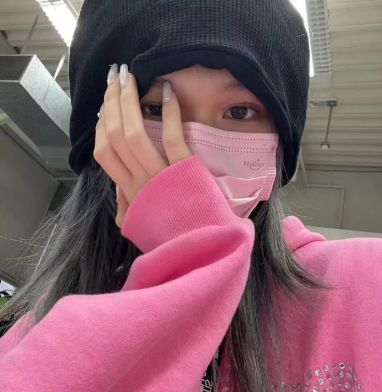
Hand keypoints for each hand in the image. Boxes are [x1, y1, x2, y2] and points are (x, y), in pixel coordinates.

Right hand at [94, 64, 191, 228]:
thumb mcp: (141, 224)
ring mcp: (160, 176)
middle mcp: (138, 182)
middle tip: (114, 76)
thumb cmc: (172, 232)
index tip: (105, 105)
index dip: (101, 125)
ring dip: (129, 101)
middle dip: (111, 102)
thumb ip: (127, 207)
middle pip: (114, 136)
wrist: (200, 245)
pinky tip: (168, 91)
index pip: (104, 153)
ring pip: (133, 134)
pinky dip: (169, 112)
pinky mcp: (184, 170)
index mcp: (128, 192)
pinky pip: (172, 137)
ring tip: (129, 76)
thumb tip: (116, 191)